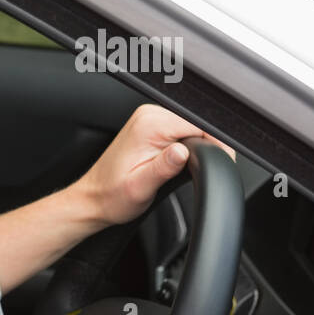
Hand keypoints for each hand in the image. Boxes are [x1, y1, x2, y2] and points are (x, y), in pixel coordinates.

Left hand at [74, 103, 235, 226]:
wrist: (94, 198)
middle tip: (191, 172)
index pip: (199, 124)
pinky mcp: (152, 125)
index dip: (215, 144)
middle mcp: (149, 116)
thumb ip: (164, 168)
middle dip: (203, 147)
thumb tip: (183, 152)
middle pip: (198, 123)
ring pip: (192, 127)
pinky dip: (186, 145)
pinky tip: (174, 161)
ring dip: (195, 146)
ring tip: (177, 169)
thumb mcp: (140, 188)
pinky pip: (181, 130)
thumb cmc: (112, 196)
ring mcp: (150, 118)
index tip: (219, 161)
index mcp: (148, 126)